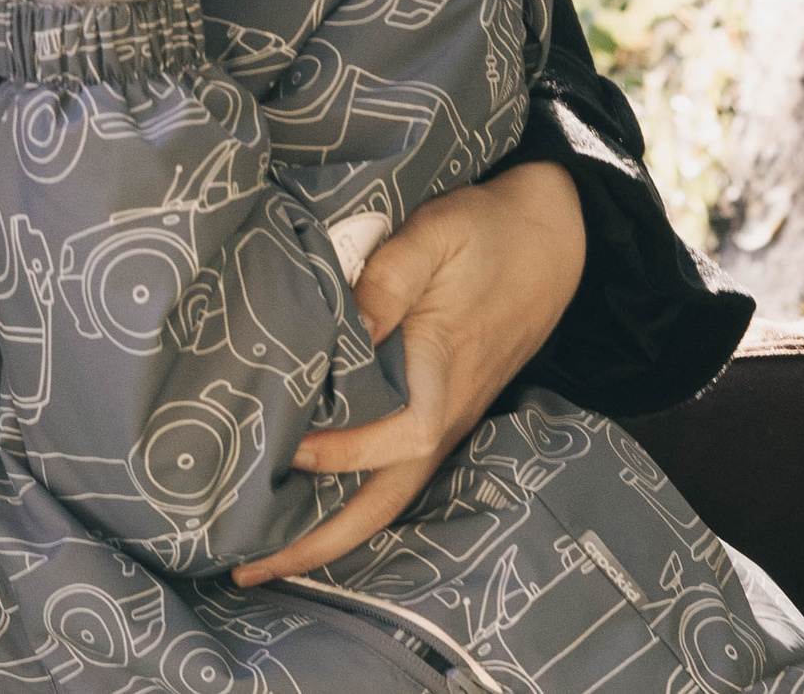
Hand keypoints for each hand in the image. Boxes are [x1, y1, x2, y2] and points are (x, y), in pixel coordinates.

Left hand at [231, 161, 585, 584]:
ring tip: (261, 559)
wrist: (553, 237)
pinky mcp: (434, 410)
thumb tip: (345, 326)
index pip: (400, 434)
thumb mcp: (436, 233)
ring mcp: (442, 419)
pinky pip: (390, 472)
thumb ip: (388, 277)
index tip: (287, 450)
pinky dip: (347, 499)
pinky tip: (303, 508)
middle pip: (387, 498)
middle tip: (250, 569)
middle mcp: (444, 411)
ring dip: (329, 532)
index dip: (344, 450)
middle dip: (322, 541)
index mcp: (443, 369)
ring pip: (387, 494)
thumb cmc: (488, 232)